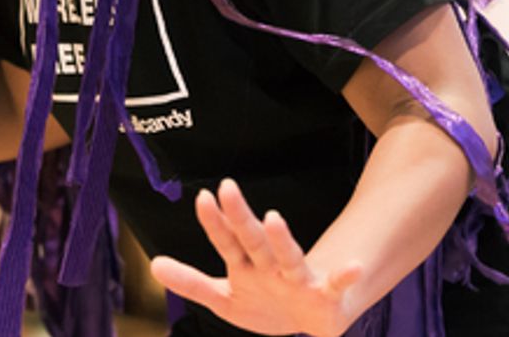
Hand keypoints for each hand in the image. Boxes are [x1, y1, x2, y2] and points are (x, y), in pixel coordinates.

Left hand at [149, 178, 362, 336]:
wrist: (307, 322)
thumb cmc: (264, 304)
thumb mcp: (224, 298)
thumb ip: (190, 282)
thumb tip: (153, 264)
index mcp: (246, 264)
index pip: (226, 239)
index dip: (213, 221)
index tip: (202, 196)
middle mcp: (270, 265)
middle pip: (252, 239)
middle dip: (239, 216)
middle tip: (226, 187)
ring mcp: (298, 279)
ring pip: (289, 256)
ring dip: (282, 239)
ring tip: (273, 217)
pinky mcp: (325, 295)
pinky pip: (337, 285)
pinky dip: (346, 276)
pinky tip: (354, 266)